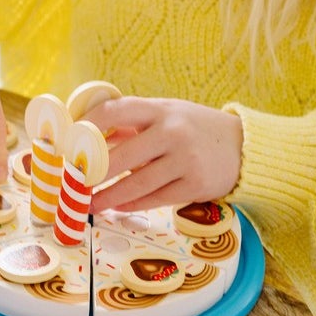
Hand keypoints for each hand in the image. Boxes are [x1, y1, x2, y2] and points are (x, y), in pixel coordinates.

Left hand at [85, 96, 242, 213]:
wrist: (244, 146)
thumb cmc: (195, 128)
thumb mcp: (168, 114)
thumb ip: (134, 123)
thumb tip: (90, 137)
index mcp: (160, 109)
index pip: (115, 111)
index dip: (88, 126)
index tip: (70, 142)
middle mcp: (172, 132)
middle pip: (121, 155)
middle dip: (92, 173)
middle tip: (73, 183)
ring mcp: (185, 159)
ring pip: (137, 183)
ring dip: (108, 197)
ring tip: (88, 203)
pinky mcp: (195, 185)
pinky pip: (155, 198)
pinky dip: (133, 204)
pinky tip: (118, 207)